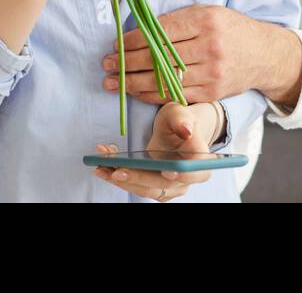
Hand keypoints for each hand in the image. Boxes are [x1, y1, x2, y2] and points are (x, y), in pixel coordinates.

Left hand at [92, 102, 219, 200]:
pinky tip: (104, 165)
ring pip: (147, 189)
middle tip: (116, 171)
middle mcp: (187, 178)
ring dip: (123, 181)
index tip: (165, 172)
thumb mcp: (180, 112)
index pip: (192, 171)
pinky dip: (120, 177)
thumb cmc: (180, 120)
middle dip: (138, 178)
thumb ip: (182, 120)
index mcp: (199, 159)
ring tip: (102, 168)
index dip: (180, 175)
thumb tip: (187, 131)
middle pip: (163, 184)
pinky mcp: (156, 187)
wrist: (177, 130)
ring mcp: (172, 186)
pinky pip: (138, 186)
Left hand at [101, 4, 301, 106]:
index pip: (161, 32)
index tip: (116, 45)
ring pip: (164, 79)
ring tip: (112, 82)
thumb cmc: (230, 28)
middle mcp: (209, 46)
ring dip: (133, 82)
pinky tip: (135, 92)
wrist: (265, 54)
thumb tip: (140, 29)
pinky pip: (175, 95)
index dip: (134, 41)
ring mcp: (212, 72)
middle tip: (106, 64)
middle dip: (127, 62)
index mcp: (205, 20)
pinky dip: (152, 94)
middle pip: (159, 57)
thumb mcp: (207, 12)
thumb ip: (177, 20)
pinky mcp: (212, 93)